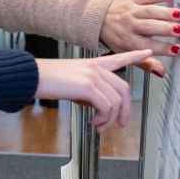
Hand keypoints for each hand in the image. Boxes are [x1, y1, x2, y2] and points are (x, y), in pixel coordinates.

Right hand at [34, 49, 150, 131]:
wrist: (31, 76)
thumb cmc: (44, 79)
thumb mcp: (69, 82)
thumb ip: (86, 89)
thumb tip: (94, 105)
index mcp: (91, 64)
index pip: (118, 58)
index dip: (135, 56)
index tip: (148, 52)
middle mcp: (95, 68)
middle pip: (124, 88)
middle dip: (125, 109)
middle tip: (120, 123)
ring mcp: (93, 76)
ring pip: (116, 101)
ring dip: (110, 119)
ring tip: (100, 126)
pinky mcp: (88, 86)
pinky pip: (107, 106)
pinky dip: (104, 118)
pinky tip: (96, 122)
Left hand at [98, 0, 179, 76]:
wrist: (97, 17)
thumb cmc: (114, 36)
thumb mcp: (125, 52)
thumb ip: (145, 63)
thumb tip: (161, 72)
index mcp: (129, 41)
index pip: (148, 46)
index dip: (163, 48)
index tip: (177, 49)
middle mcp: (130, 25)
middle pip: (149, 27)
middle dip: (166, 29)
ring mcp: (132, 11)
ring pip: (150, 11)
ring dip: (165, 12)